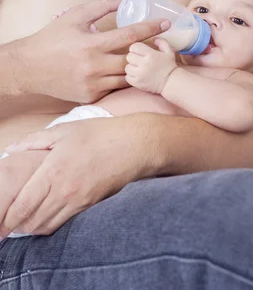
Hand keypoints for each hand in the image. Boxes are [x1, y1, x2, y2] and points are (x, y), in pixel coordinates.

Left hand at [1, 115, 158, 235]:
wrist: (134, 146)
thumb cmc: (100, 134)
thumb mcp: (65, 130)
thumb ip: (35, 140)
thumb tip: (12, 148)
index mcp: (54, 170)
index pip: (23, 204)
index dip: (8, 217)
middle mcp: (65, 190)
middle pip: (32, 220)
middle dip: (16, 225)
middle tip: (8, 222)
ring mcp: (78, 201)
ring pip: (47, 226)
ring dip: (32, 227)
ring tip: (23, 222)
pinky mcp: (89, 206)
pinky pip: (64, 223)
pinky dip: (50, 224)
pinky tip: (45, 216)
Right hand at [14, 0, 169, 102]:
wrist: (29, 67)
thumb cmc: (53, 38)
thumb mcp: (76, 15)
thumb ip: (103, 4)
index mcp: (91, 44)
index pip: (130, 36)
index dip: (150, 28)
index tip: (165, 23)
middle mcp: (94, 67)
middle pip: (133, 60)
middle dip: (149, 51)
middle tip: (159, 44)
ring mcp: (92, 84)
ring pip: (127, 78)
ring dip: (138, 67)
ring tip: (147, 57)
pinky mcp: (89, 97)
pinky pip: (114, 88)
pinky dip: (122, 79)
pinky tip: (126, 71)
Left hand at [126, 38, 176, 93]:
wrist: (170, 82)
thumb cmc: (169, 66)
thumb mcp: (169, 51)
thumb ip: (161, 42)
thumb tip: (153, 39)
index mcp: (151, 55)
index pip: (134, 47)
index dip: (135, 48)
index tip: (138, 51)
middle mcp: (144, 64)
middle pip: (129, 56)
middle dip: (133, 57)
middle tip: (138, 59)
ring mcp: (140, 74)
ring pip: (127, 67)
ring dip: (131, 67)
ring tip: (138, 68)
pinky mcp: (137, 83)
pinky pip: (127, 77)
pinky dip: (131, 76)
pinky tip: (137, 75)